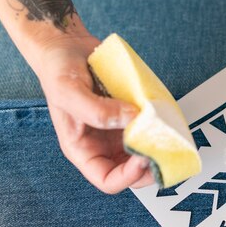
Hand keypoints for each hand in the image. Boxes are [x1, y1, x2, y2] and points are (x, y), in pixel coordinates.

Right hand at [33, 35, 153, 193]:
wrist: (68, 46)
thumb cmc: (58, 70)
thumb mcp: (68, 90)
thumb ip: (97, 110)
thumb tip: (133, 118)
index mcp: (82, 149)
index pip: (107, 180)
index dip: (128, 177)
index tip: (143, 159)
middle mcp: (103, 145)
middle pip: (132, 172)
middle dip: (150, 166)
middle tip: (163, 148)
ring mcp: (119, 131)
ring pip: (145, 152)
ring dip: (159, 147)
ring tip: (167, 133)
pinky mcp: (131, 115)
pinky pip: (150, 128)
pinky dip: (160, 127)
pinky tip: (166, 116)